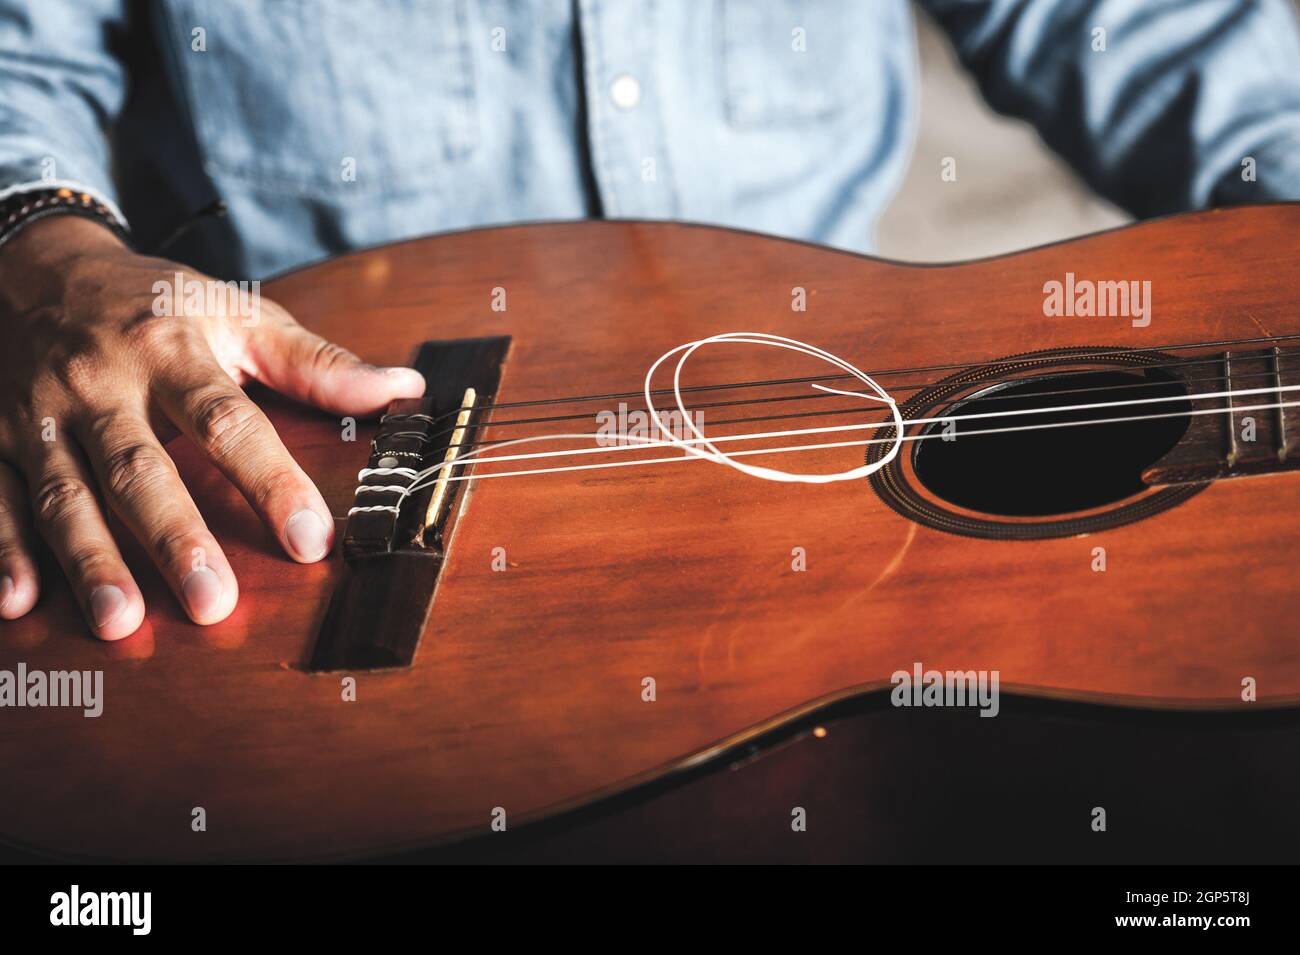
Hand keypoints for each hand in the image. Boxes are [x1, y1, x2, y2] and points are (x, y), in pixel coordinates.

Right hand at [0, 216, 424, 638]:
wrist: (37, 266)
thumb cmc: (155, 303)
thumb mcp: (236, 314)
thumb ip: (316, 363)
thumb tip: (401, 389)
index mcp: (171, 349)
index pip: (228, 422)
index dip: (271, 481)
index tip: (312, 540)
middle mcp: (102, 384)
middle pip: (140, 468)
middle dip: (175, 537)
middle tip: (213, 602)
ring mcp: (40, 415)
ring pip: (64, 493)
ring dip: (90, 560)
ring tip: (121, 621)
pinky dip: (2, 551)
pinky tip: (17, 603)